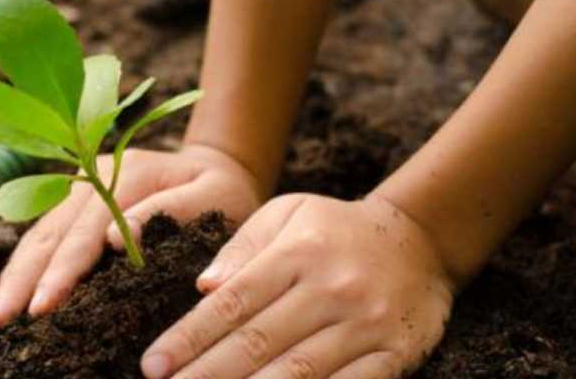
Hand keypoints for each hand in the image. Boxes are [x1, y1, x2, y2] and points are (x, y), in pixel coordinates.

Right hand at [0, 144, 264, 326]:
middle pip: (48, 232)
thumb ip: (172, 210)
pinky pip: (41, 239)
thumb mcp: (215, 196)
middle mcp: (91, 176)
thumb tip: (117, 240)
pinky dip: (22, 270)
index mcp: (126, 173)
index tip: (43, 306)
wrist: (218, 166)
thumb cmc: (224, 191)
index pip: (86, 229)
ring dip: (13, 278)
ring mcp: (77, 189)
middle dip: (21, 280)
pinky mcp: (73, 205)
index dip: (62, 270)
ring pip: (36, 236)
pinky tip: (7, 299)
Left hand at [141, 193, 455, 378]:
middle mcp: (330, 289)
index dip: (189, 337)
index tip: (153, 364)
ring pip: (297, 372)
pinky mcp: (395, 354)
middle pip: (257, 342)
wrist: (422, 239)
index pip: (232, 303)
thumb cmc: (336, 229)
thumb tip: (203, 286)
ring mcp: (365, 325)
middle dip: (206, 374)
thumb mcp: (289, 214)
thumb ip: (243, 246)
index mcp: (297, 253)